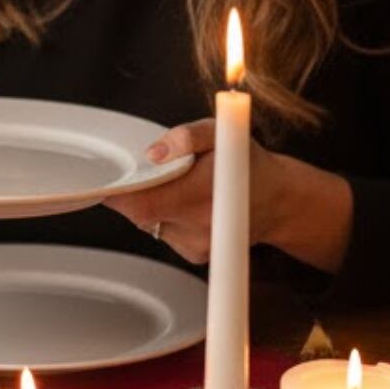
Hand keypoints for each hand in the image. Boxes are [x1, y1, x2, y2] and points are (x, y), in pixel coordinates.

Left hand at [103, 118, 351, 271]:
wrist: (279, 201)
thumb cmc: (248, 164)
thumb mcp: (221, 132)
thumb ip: (186, 136)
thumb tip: (153, 154)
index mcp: (204, 194)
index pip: (142, 204)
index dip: (118, 194)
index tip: (110, 180)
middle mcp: (201, 226)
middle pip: (140, 214)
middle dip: (132, 193)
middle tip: (143, 174)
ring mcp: (198, 245)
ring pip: (148, 223)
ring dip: (150, 203)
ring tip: (177, 186)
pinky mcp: (195, 255)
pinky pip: (162, 233)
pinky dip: (163, 216)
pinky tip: (184, 204)